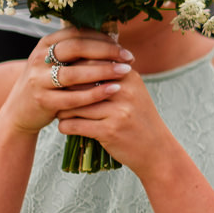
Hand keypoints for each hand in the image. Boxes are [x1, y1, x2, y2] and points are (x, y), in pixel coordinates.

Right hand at [0, 26, 130, 134]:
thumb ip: (80, 52)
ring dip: (102, 71)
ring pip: (73, 73)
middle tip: (129, 58)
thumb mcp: (58, 63)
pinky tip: (113, 90)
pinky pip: (72, 97)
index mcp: (46, 43)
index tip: (124, 48)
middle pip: (76, 48)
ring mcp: (37, 79)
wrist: (21, 111)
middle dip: (106, 51)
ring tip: (125, 71)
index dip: (103, 39)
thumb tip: (115, 40)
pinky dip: (95, 93)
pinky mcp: (41, 100)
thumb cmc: (49, 84)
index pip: (78, 33)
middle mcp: (39, 58)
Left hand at [55, 68, 178, 174]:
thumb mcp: (132, 91)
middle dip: (63, 90)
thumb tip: (74, 64)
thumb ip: (110, 76)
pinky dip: (65, 126)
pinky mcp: (109, 131)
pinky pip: (73, 124)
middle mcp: (124, 90)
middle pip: (79, 83)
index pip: (90, 63)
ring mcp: (118, 111)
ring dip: (62, 110)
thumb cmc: (139, 119)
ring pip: (73, 105)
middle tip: (56, 97)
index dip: (71, 70)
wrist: (157, 149)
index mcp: (128, 76)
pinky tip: (67, 127)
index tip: (61, 78)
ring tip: (62, 113)